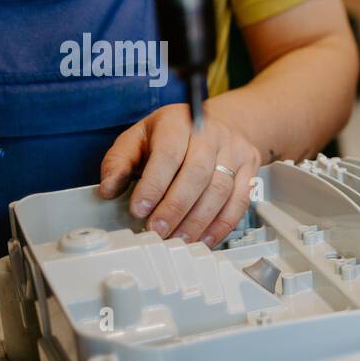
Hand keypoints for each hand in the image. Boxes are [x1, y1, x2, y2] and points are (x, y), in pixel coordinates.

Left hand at [99, 103, 261, 248]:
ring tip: (178, 239)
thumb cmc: (172, 135)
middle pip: (197, 174)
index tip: (139, 209)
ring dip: (198, 221)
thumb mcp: (139, 138)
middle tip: (158, 230)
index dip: (154, 185)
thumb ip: (119, 161)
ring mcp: (235, 150)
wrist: (215, 125)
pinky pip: (240, 202)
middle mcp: (212, 134)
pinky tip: (204, 238)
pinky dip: (221, 225)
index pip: (168, 154)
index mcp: (179, 122)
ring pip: (220, 190)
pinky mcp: (251, 168)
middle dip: (175, 208)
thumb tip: (108, 189)